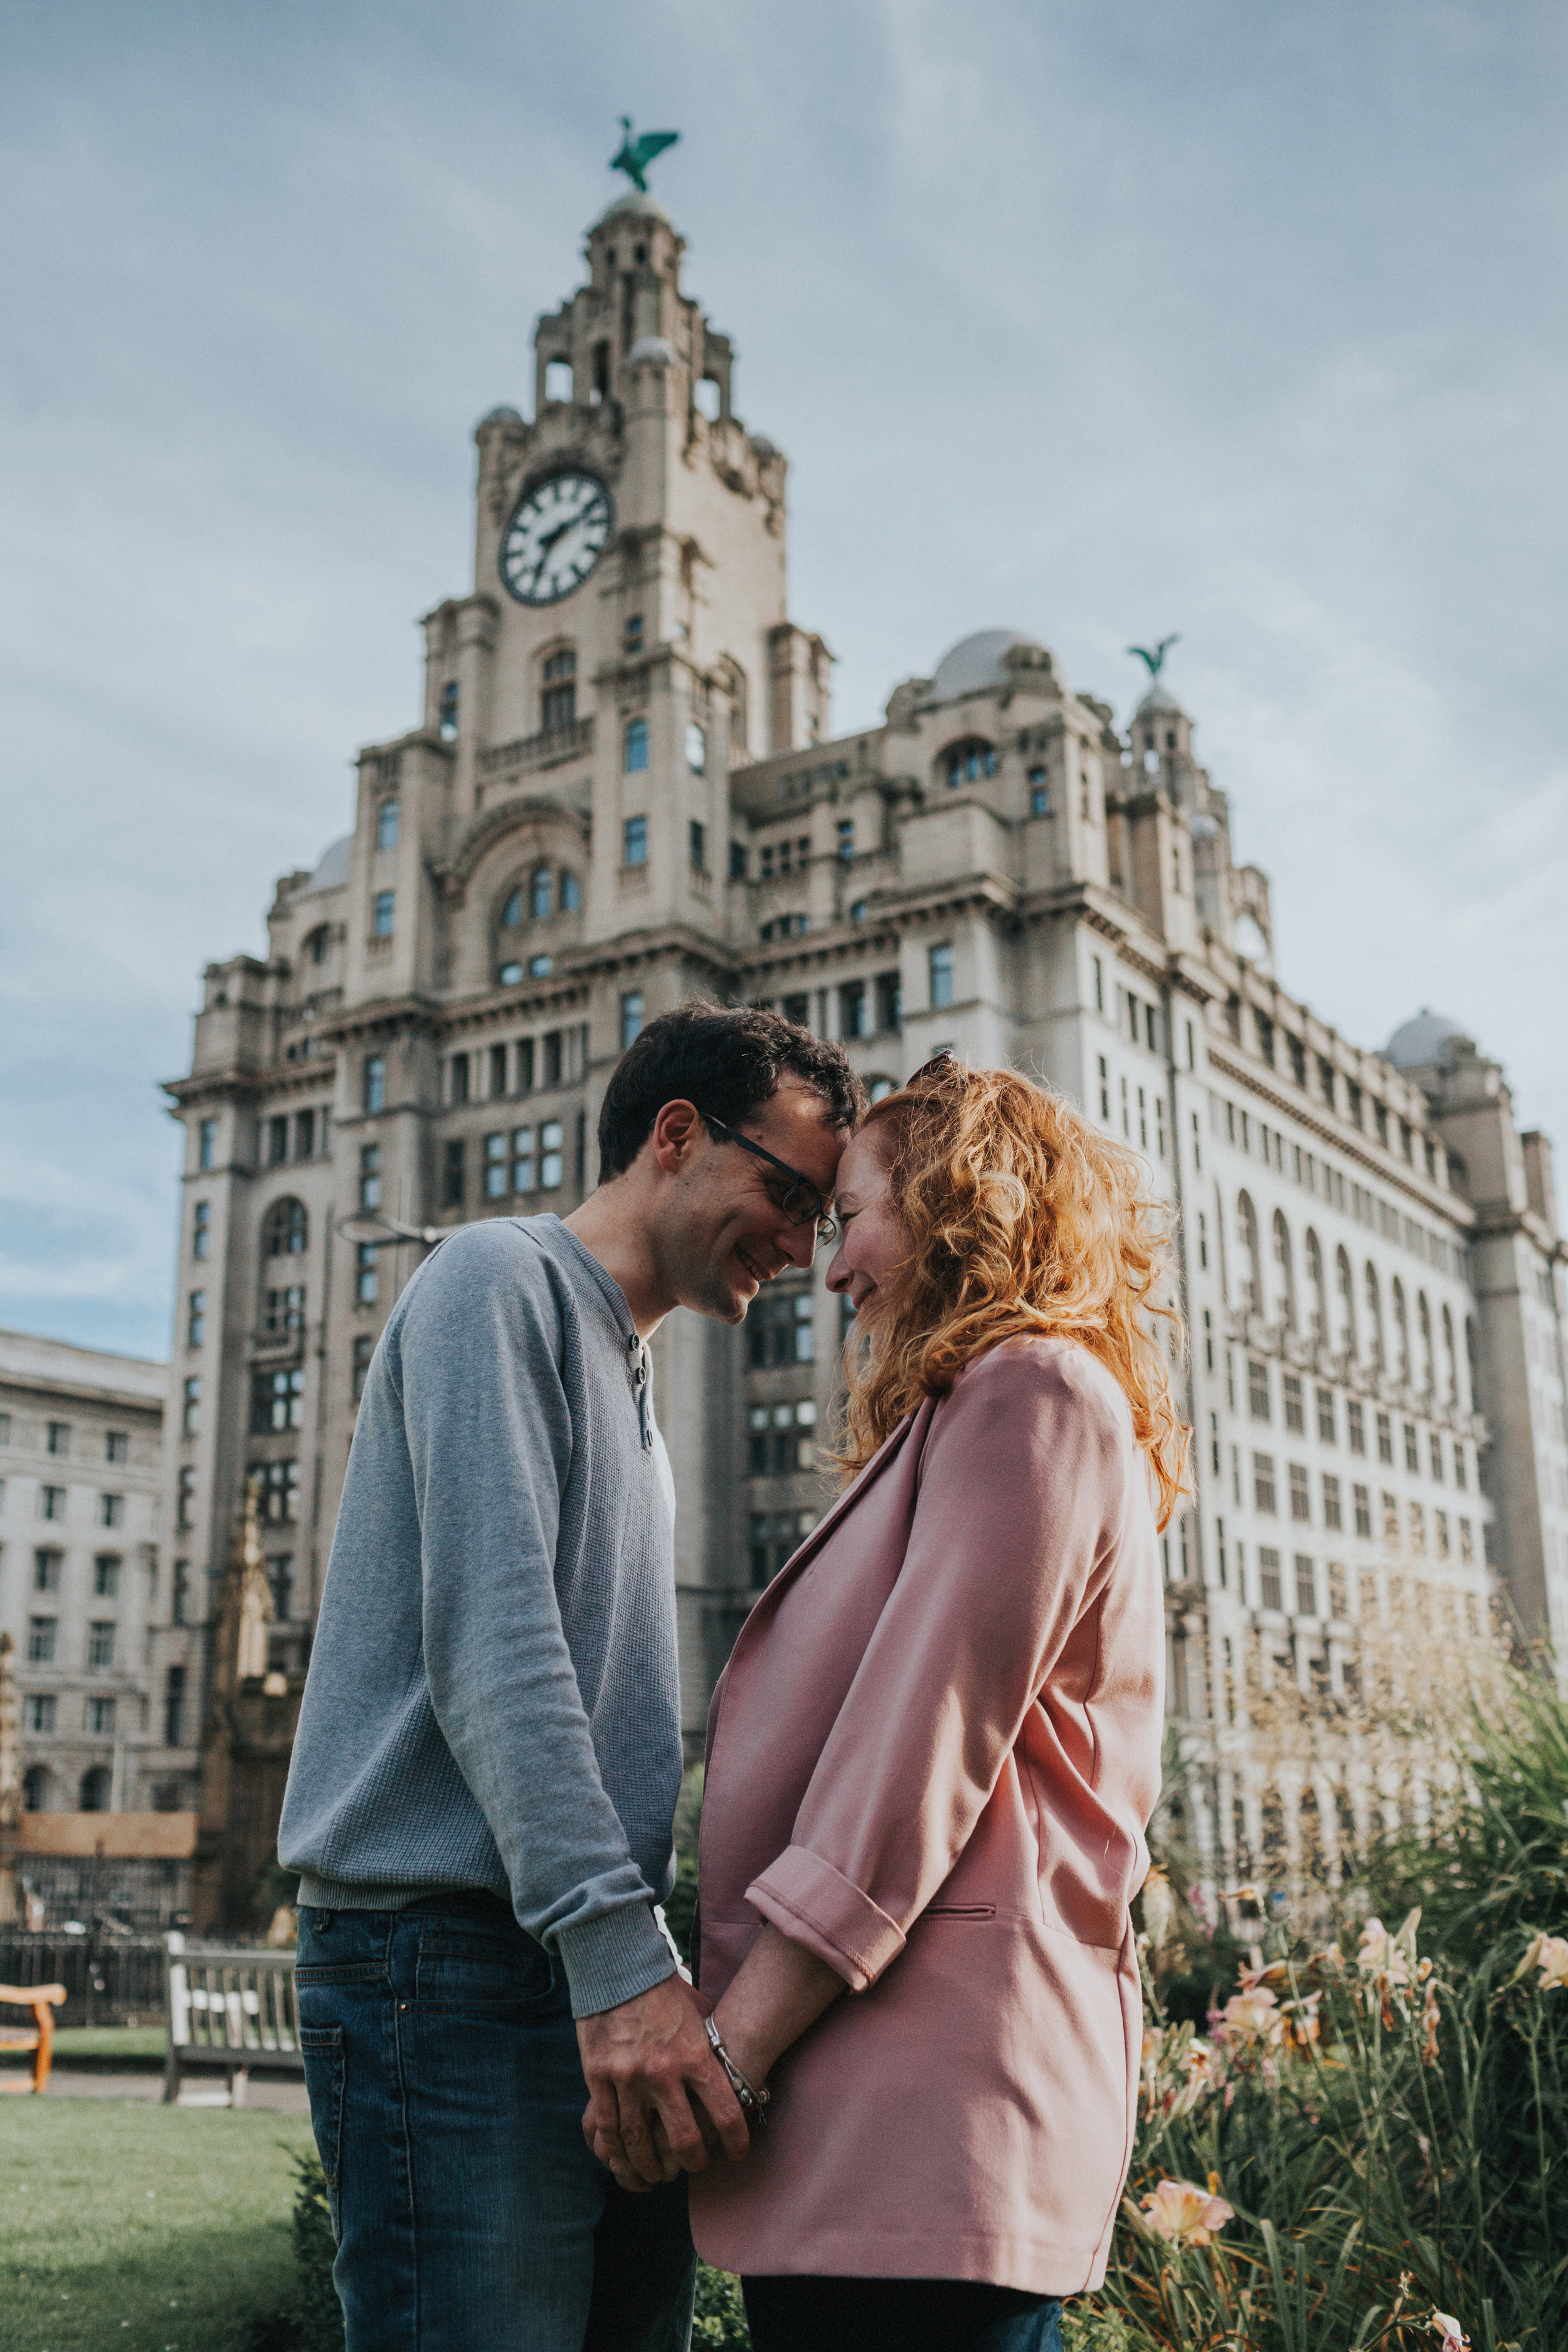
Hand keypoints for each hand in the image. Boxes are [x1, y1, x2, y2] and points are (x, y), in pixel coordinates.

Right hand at [577, 1972, 748, 2191]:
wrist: (618, 1966)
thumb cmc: (665, 1991)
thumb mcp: (699, 2015)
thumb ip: (712, 2045)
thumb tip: (734, 2065)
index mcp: (695, 2056)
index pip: (727, 2114)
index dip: (737, 2142)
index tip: (738, 2153)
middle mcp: (664, 2072)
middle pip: (685, 2140)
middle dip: (694, 2162)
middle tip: (696, 2166)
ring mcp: (628, 2077)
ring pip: (641, 2142)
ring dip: (652, 2166)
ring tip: (659, 2173)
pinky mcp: (599, 2077)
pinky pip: (609, 2127)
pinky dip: (617, 2150)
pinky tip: (625, 2159)